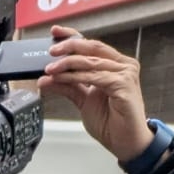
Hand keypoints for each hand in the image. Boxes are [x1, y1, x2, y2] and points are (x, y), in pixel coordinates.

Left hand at [39, 26, 154, 163]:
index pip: (91, 45)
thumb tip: (47, 78)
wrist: (126, 142)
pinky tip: (61, 79)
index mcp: (114, 65)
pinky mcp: (124, 85)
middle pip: (92, 48)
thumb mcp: (83, 100)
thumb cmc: (111, 121)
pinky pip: (95, 77)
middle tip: (50, 51)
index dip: (73, 36)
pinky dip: (75, 77)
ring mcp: (125, 74)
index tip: (55, 32)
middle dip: (68, 47)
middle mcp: (122, 65)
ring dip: (67, 65)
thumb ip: (68, 87)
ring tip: (49, 70)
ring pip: (91, 62)